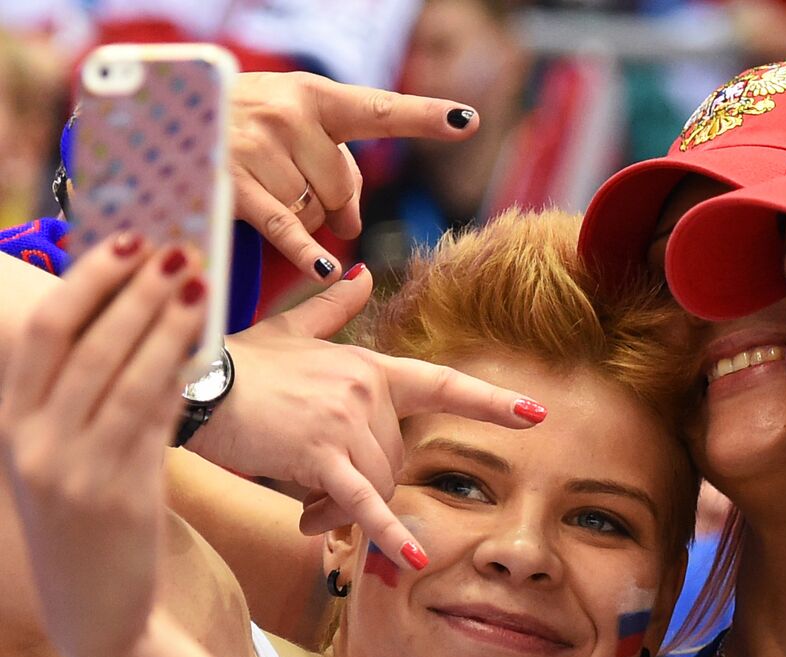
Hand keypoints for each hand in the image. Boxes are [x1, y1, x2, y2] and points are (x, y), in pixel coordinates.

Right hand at [0, 233, 203, 656]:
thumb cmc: (92, 532)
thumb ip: (84, 405)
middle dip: (127, 286)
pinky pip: (151, 417)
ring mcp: (71, 468)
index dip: (85, 280)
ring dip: (161, 319)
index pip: (43, 333)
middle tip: (174, 245)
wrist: (96, 618)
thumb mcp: (67, 463)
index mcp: (16, 425)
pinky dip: (177, 372)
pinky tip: (203, 344)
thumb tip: (133, 330)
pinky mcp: (116, 495)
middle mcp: (33, 441)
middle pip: (79, 341)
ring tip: (197, 279)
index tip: (127, 241)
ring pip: (119, 372)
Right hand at [188, 267, 546, 570]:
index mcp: (368, 366)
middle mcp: (366, 389)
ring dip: (341, 510)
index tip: (536, 416)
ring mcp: (346, 419)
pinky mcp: (318, 453)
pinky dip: (386, 532)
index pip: (442, 385)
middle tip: (317, 500)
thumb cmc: (236, 362)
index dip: (490, 402)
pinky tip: (412, 562)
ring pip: (374, 485)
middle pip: (394, 461)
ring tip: (305, 512)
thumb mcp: (289, 331)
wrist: (187, 381)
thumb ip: (332, 310)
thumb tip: (360, 274)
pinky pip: (361, 501)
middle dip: (362, 487)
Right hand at [230, 72, 479, 280]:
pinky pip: (286, 229)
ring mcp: (258, 146)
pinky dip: (305, 252)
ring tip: (261, 191)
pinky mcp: (232, 184)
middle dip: (331, 202)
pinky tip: (323, 269)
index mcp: (313, 95)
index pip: (380, 111)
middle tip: (297, 189)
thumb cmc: (236, 126)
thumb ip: (332, 165)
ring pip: (315, 213)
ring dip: (301, 218)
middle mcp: (288, 114)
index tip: (468, 121)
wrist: (153, 120)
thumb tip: (351, 227)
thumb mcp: (288, 125)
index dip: (427, 116)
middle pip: (344, 188)